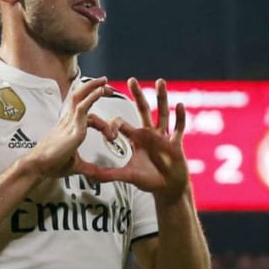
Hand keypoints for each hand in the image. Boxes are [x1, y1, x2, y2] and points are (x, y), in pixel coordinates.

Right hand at [28, 77, 116, 178]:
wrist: (38, 167)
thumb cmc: (52, 164)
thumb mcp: (76, 165)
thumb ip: (90, 168)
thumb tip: (99, 176)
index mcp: (69, 126)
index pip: (83, 108)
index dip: (95, 102)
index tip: (105, 99)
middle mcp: (68, 120)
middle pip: (79, 96)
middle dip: (93, 88)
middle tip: (107, 85)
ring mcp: (70, 122)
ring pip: (80, 97)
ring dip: (93, 87)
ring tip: (104, 82)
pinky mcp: (72, 128)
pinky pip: (82, 108)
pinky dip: (92, 98)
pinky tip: (100, 91)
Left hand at [81, 77, 189, 202]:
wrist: (168, 189)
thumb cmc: (149, 179)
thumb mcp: (127, 175)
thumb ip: (108, 174)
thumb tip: (87, 174)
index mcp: (136, 138)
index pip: (121, 123)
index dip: (112, 125)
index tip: (107, 135)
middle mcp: (149, 133)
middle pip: (143, 110)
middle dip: (138, 95)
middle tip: (131, 80)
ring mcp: (164, 137)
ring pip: (163, 114)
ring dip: (162, 98)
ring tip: (160, 81)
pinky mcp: (176, 145)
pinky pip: (179, 129)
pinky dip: (180, 118)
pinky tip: (180, 105)